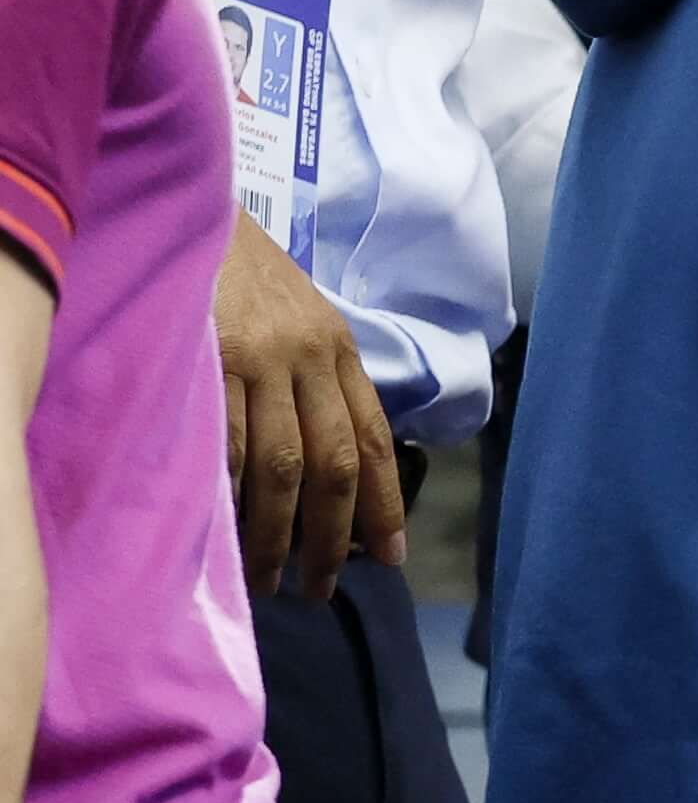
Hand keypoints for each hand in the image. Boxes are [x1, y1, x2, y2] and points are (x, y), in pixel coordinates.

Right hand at [213, 211, 404, 601]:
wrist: (201, 215)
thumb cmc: (250, 279)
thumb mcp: (304, 322)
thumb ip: (321, 381)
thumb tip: (333, 465)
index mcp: (341, 351)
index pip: (374, 438)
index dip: (385, 502)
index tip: (390, 555)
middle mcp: (311, 359)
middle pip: (335, 463)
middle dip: (335, 534)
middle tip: (323, 587)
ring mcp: (261, 360)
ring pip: (282, 464)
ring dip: (279, 531)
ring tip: (272, 578)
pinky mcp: (212, 361)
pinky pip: (228, 442)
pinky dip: (232, 493)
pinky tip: (228, 532)